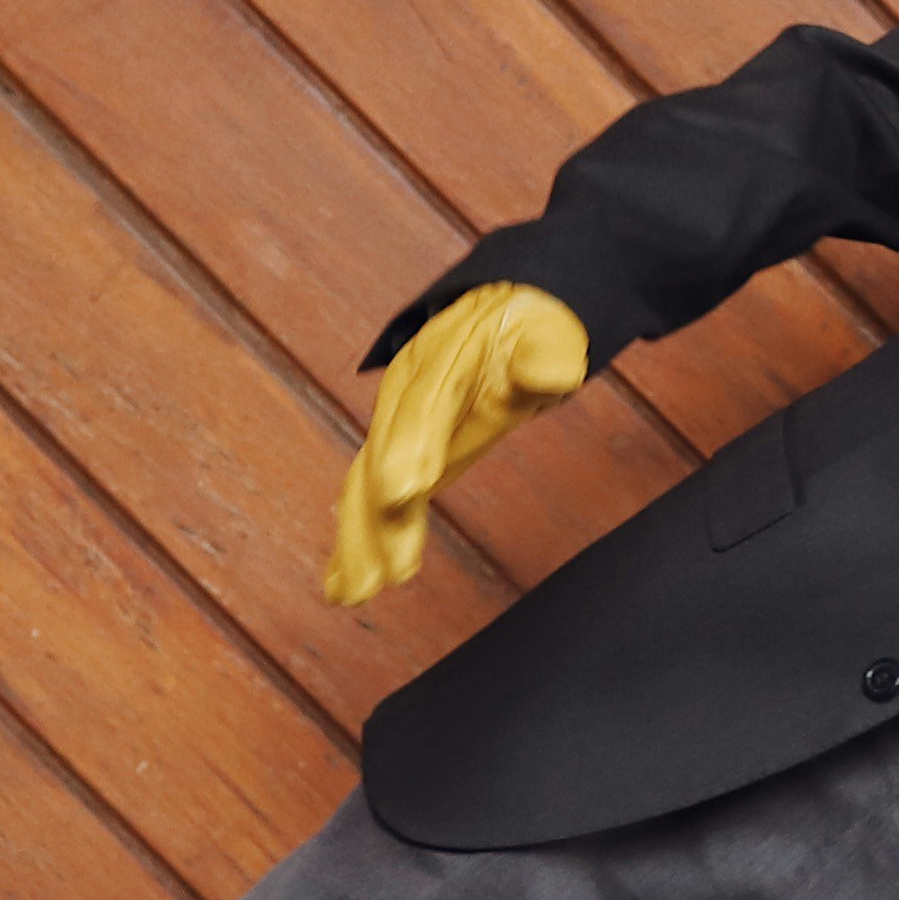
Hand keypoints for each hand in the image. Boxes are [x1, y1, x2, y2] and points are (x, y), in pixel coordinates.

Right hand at [323, 284, 591, 607]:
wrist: (501, 309)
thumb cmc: (530, 328)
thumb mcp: (547, 332)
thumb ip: (545, 357)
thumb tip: (554, 373)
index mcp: (442, 359)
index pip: (425, 406)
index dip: (411, 449)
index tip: (404, 492)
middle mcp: (406, 393)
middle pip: (385, 453)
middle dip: (379, 512)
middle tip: (383, 568)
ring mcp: (396, 424)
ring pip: (366, 482)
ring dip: (361, 537)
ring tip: (355, 590)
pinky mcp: (397, 452)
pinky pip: (368, 496)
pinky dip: (356, 538)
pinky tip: (344, 586)